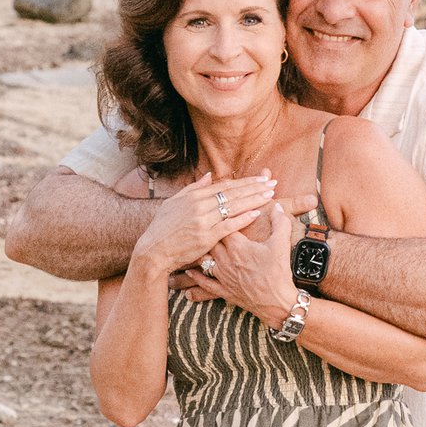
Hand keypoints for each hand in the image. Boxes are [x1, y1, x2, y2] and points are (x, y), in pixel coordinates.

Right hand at [131, 171, 277, 278]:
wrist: (153, 250)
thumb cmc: (162, 228)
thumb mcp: (173, 202)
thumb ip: (193, 188)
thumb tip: (209, 176)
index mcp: (194, 196)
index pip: (225, 186)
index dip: (245, 182)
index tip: (260, 179)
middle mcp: (200, 205)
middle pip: (233, 193)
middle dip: (255, 188)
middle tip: (272, 183)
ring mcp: (203, 221)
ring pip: (234, 207)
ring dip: (254, 200)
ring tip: (269, 195)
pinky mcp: (206, 237)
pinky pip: (229, 225)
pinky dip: (243, 218)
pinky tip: (257, 213)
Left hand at [195, 203, 300, 327]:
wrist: (277, 302)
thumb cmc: (278, 272)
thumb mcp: (281, 243)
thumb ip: (279, 221)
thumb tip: (276, 205)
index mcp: (237, 246)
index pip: (223, 224)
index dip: (223, 216)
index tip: (221, 209)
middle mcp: (225, 259)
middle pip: (210, 240)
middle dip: (210, 231)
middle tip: (205, 223)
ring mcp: (222, 276)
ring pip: (204, 259)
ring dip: (201, 251)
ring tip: (194, 242)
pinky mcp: (223, 290)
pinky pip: (205, 282)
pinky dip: (196, 276)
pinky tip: (189, 270)